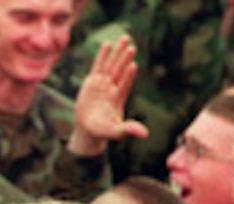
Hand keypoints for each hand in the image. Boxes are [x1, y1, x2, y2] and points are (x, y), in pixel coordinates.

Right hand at [69, 36, 149, 156]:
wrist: (88, 129)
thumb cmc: (103, 131)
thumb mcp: (116, 132)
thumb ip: (129, 130)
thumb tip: (145, 134)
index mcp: (118, 99)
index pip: (125, 84)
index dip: (128, 76)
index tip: (133, 65)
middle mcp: (112, 89)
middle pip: (119, 71)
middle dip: (125, 59)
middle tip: (132, 46)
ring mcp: (102, 84)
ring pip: (111, 65)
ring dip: (117, 53)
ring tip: (125, 38)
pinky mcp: (92, 82)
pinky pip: (98, 66)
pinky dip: (102, 55)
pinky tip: (107, 44)